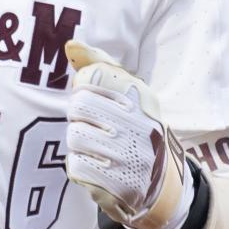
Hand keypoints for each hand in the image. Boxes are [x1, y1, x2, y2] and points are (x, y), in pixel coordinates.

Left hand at [63, 41, 186, 228]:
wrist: (158, 182)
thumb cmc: (134, 127)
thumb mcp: (127, 90)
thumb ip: (98, 64)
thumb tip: (71, 46)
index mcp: (141, 98)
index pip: (90, 82)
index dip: (84, 91)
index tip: (97, 99)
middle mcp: (139, 125)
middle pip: (77, 109)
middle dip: (80, 118)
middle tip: (96, 126)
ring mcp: (129, 156)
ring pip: (74, 137)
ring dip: (79, 144)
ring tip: (100, 147)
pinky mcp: (117, 183)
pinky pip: (75, 166)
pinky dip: (80, 167)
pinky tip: (98, 167)